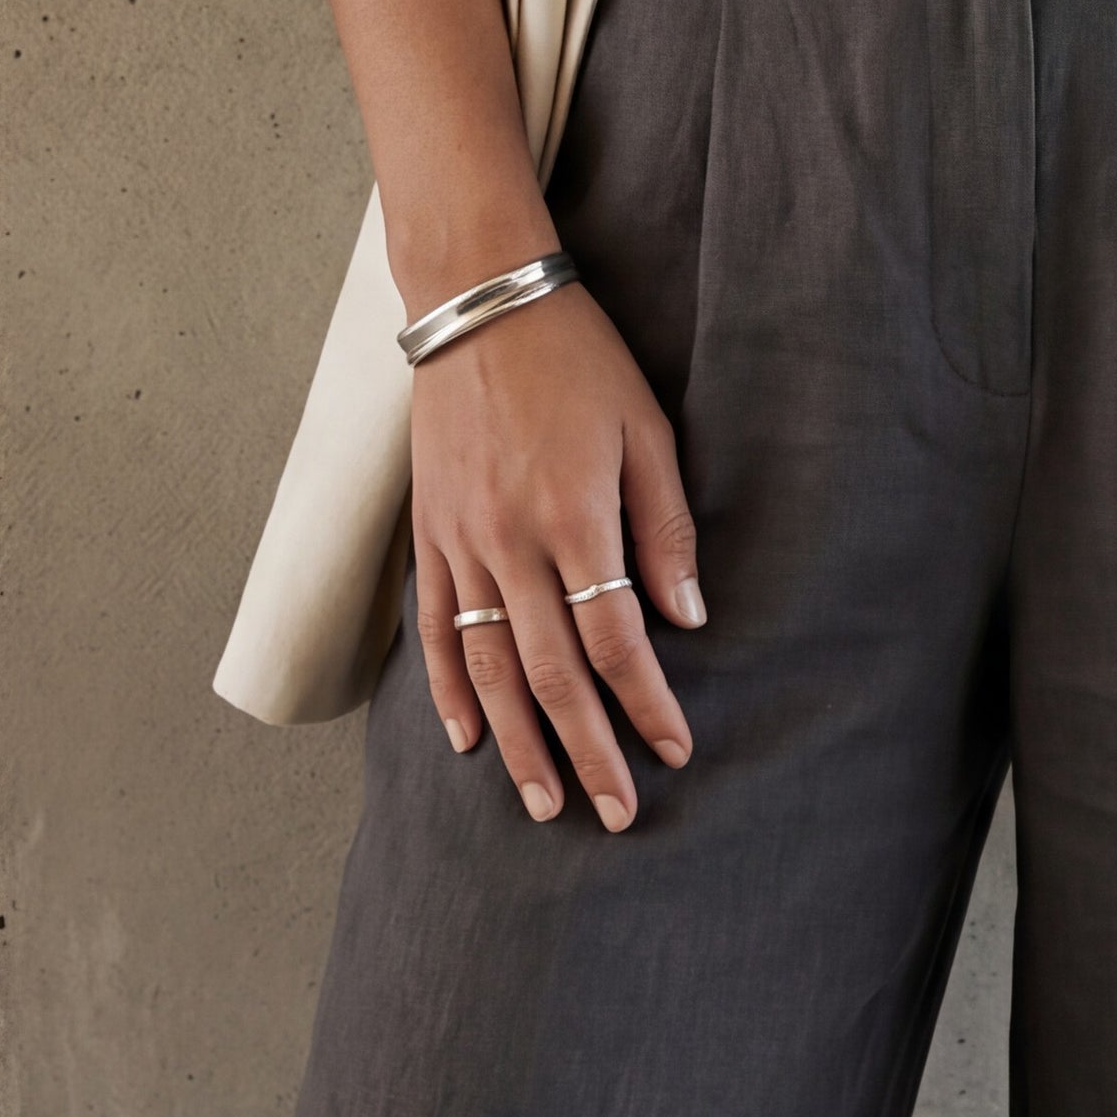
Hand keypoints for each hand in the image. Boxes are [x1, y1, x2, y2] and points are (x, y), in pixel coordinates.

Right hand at [407, 287, 703, 831]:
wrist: (478, 302)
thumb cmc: (578, 359)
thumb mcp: (645, 427)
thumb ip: (665, 525)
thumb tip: (687, 615)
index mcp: (575, 516)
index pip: (615, 638)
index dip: (646, 703)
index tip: (675, 749)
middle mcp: (512, 542)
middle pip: (552, 673)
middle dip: (588, 751)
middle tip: (617, 814)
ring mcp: (462, 543)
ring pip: (490, 667)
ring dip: (519, 743)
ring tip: (544, 802)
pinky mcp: (429, 533)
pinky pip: (438, 629)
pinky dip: (450, 689)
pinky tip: (468, 739)